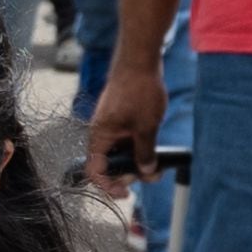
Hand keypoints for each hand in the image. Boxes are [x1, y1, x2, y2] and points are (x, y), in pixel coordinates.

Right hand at [83, 63, 166, 186]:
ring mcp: (111, 124)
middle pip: (110, 163)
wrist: (140, 59)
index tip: (126, 192)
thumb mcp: (146, 127)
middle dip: (130, 173)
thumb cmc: (139, 90)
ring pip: (120, 151)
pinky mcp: (121, 117)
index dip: (108, 185)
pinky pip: (126, 139)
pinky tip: (153, 143)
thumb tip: (145, 172)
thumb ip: (144, 153)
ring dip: (137, 159)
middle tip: (152, 173)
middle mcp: (102, 132)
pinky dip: (138, 146)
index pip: (94, 171)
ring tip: (157, 161)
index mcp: (100, 136)